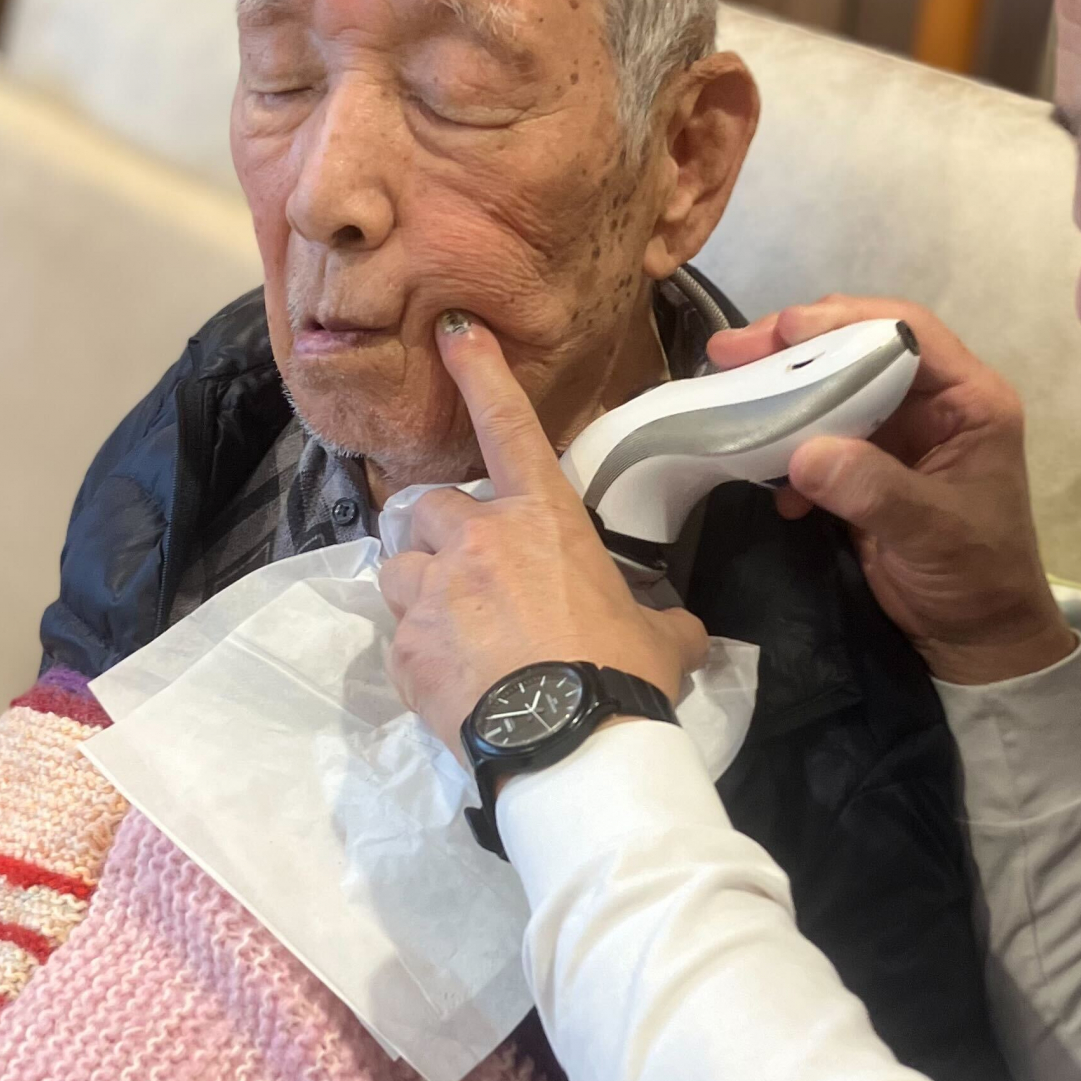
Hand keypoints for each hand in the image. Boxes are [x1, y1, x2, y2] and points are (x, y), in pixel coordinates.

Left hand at [379, 313, 709, 755]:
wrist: (571, 748)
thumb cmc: (621, 676)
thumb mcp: (661, 638)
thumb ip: (658, 618)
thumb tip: (680, 628)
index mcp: (542, 521)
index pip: (507, 426)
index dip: (480, 372)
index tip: (453, 331)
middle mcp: (476, 541)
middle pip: (428, 506)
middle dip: (440, 534)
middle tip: (468, 575)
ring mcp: (432, 593)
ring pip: (399, 567)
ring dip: (420, 589)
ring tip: (456, 631)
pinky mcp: (404, 649)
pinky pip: (399, 637)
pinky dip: (420, 655)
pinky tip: (454, 685)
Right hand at [708, 295, 1074, 685]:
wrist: (974, 640)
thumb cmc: (977, 579)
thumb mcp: (931, 531)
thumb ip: (872, 489)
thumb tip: (804, 452)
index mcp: (969, 399)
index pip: (906, 331)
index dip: (844, 321)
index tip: (782, 332)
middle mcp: (933, 405)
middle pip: (859, 349)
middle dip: (795, 350)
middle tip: (729, 353)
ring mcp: (898, 435)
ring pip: (832, 390)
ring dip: (781, 396)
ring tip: (726, 397)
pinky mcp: (867, 469)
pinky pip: (819, 438)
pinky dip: (787, 452)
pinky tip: (767, 479)